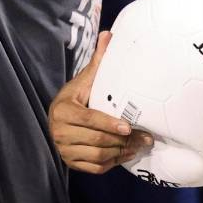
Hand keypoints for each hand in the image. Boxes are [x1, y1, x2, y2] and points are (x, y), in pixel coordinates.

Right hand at [48, 32, 152, 173]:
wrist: (56, 118)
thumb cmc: (76, 97)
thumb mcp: (84, 79)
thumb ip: (97, 61)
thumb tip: (109, 34)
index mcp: (64, 111)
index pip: (89, 119)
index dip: (108, 124)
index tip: (128, 127)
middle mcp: (60, 132)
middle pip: (96, 141)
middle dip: (123, 141)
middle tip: (145, 138)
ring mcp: (65, 150)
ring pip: (97, 156)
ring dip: (121, 153)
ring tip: (140, 146)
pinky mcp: (71, 162)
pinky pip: (95, 167)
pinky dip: (112, 163)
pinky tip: (126, 154)